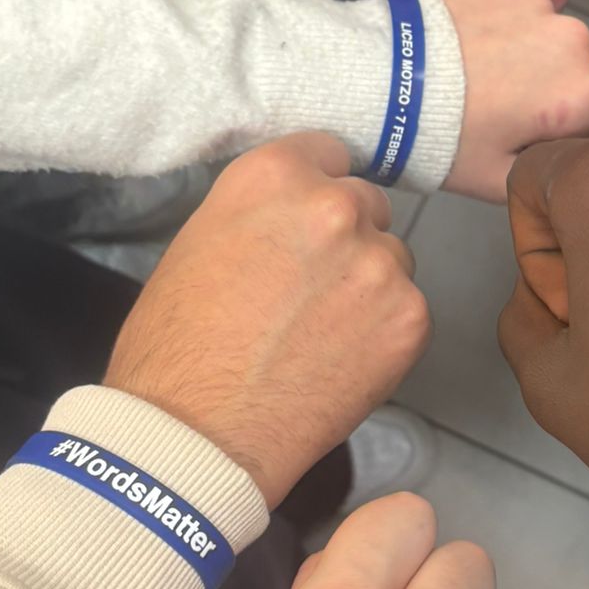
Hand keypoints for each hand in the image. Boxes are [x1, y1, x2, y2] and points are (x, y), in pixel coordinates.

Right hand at [104, 137, 428, 504]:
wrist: (196, 436)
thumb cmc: (178, 348)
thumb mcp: (201, 243)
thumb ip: (262, 213)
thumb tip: (293, 217)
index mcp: (274, 175)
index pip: (329, 153)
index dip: (316, 191)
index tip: (306, 223)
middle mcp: (335, 206)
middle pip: (366, 204)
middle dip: (345, 240)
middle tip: (307, 290)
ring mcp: (378, 262)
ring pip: (391, 259)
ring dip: (368, 286)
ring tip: (317, 334)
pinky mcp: (410, 317)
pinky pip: (407, 310)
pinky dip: (383, 333)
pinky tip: (338, 361)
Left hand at [439, 0, 588, 201]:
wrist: (378, 83)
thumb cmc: (442, 140)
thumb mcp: (501, 182)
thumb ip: (552, 171)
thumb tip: (571, 158)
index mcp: (581, 96)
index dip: (566, 136)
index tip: (529, 139)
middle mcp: (573, 39)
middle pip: (575, 72)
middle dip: (549, 89)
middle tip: (498, 105)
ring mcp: (537, 0)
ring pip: (546, 33)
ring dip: (526, 51)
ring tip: (477, 70)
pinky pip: (514, 1)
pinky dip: (498, 18)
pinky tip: (465, 39)